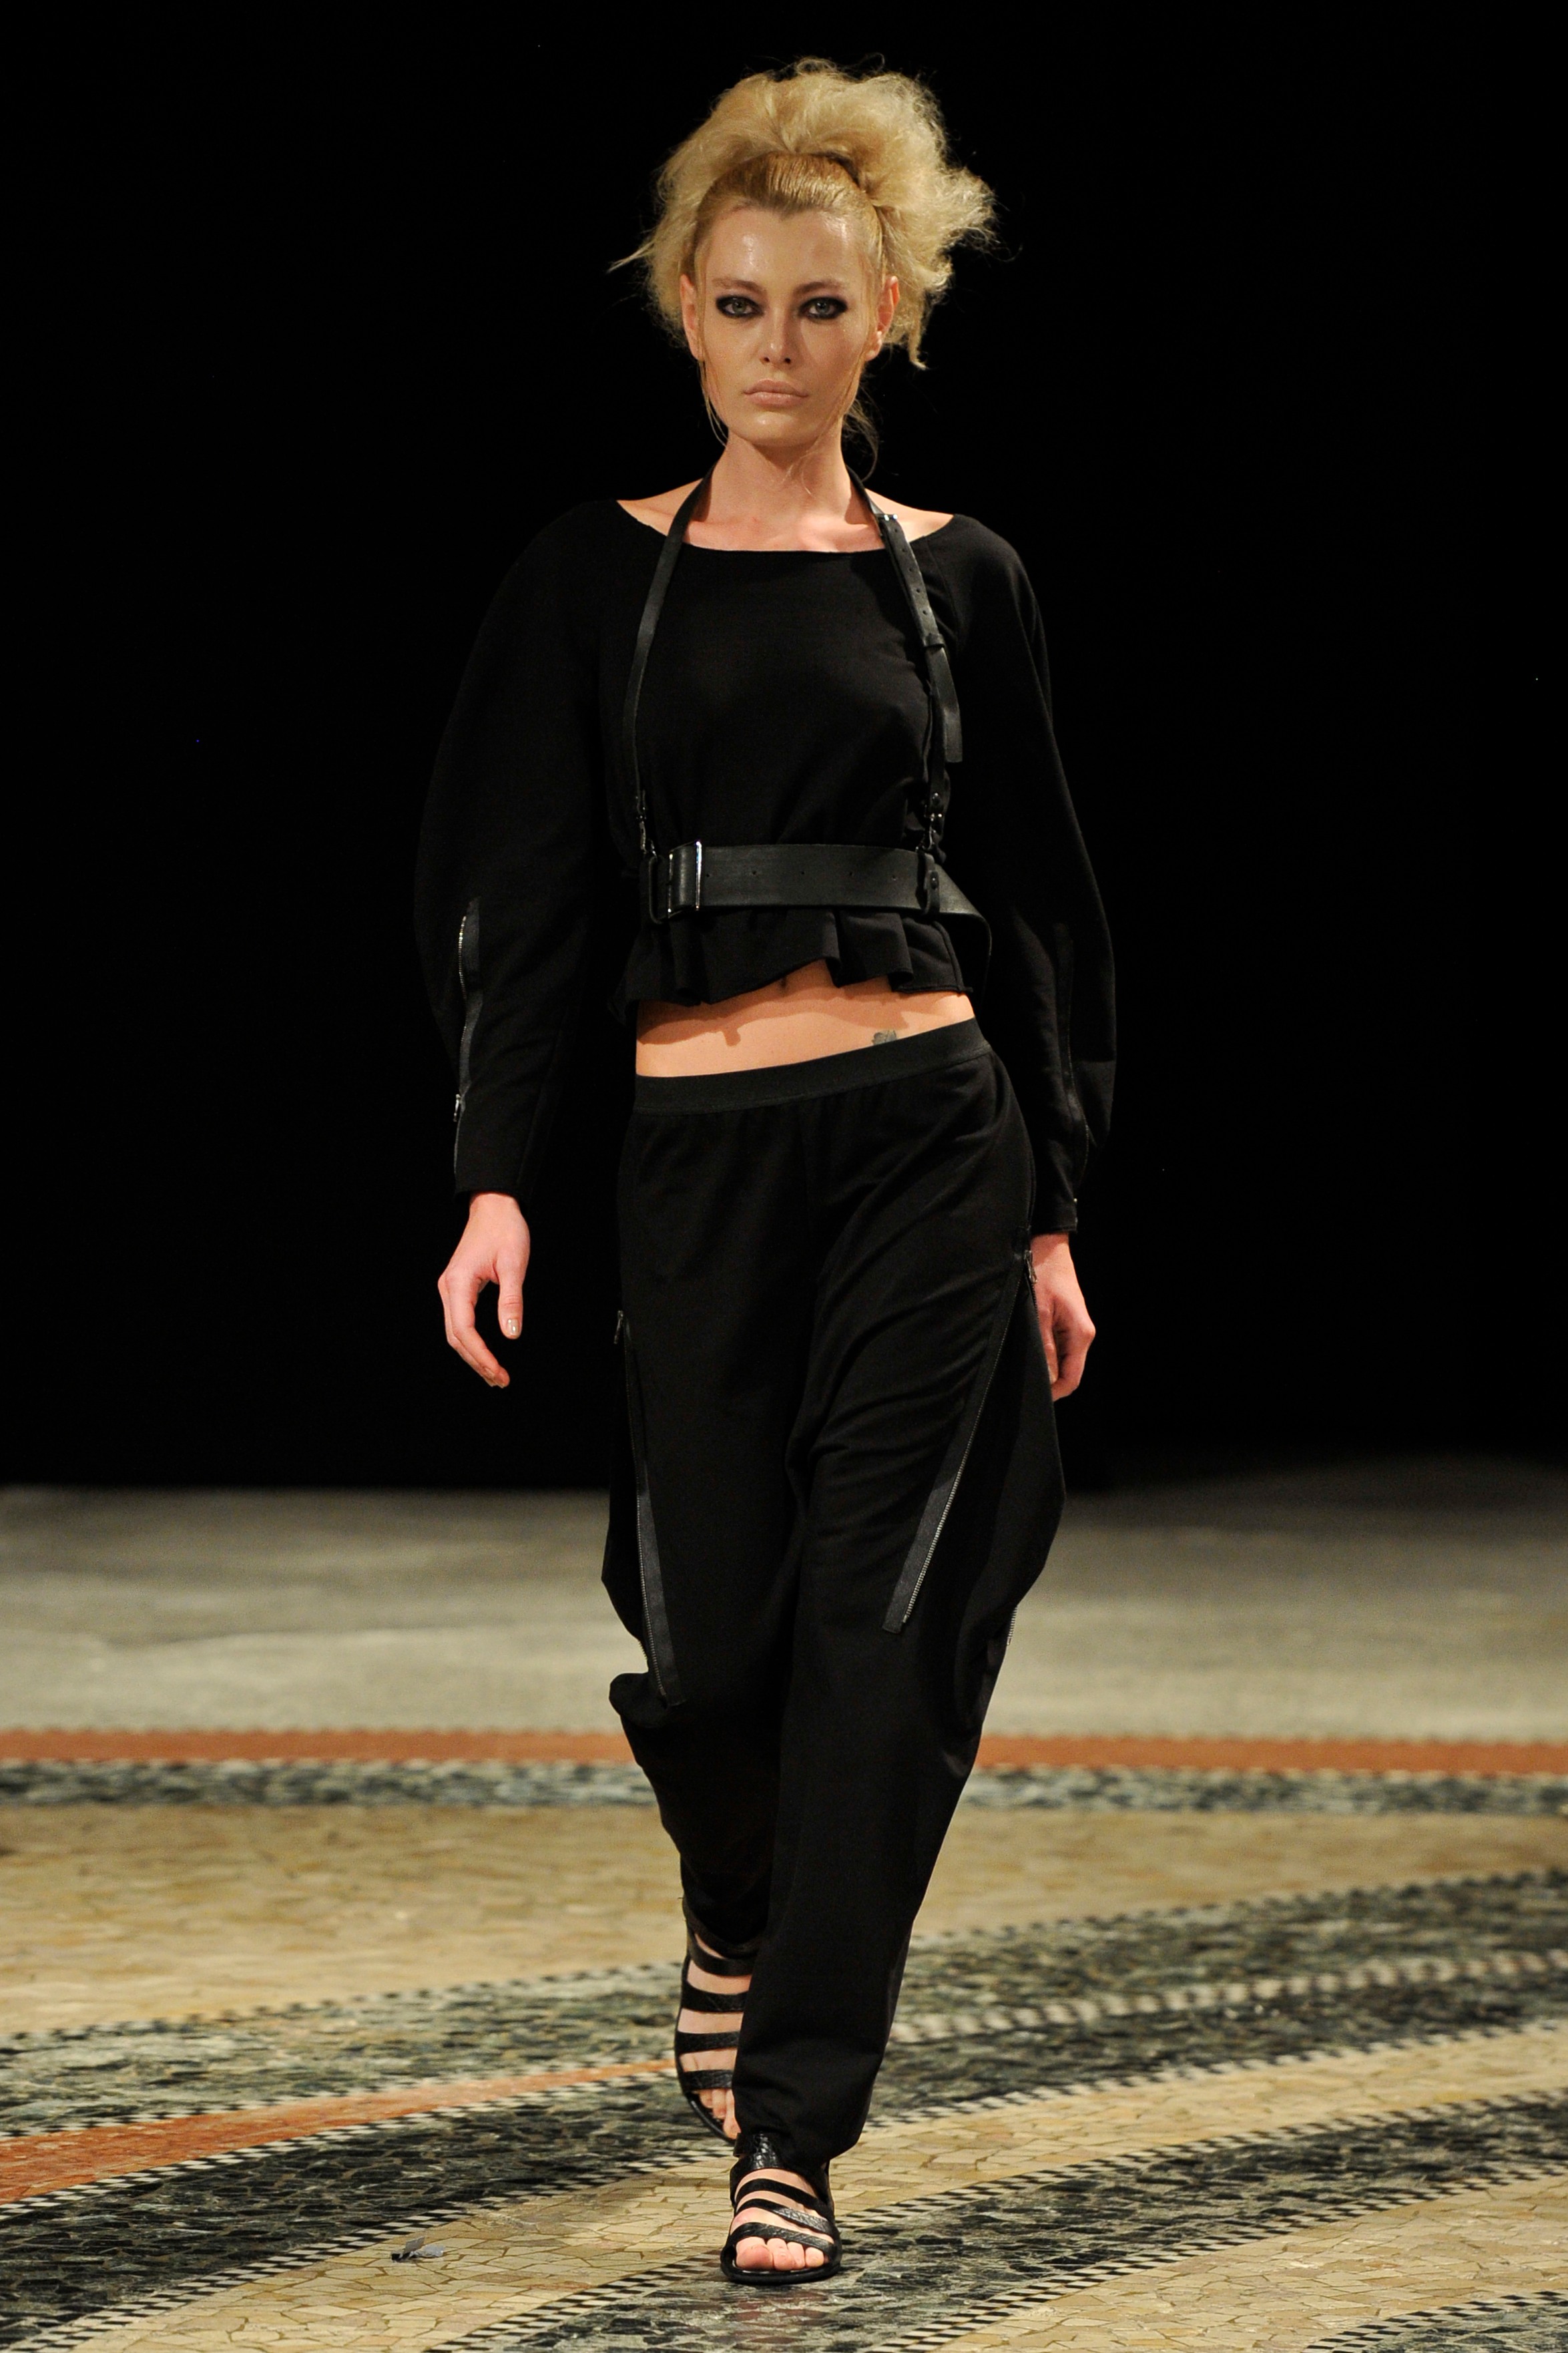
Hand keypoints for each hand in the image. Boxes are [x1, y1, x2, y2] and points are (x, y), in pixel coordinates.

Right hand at [437, 1193, 529, 1386]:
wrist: (494, 1206)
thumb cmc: (504, 1230)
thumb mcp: (513, 1264)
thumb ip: (511, 1300)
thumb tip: (511, 1333)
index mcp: (458, 1282)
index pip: (464, 1330)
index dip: (480, 1355)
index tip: (498, 1372)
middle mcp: (448, 1288)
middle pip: (456, 1336)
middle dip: (477, 1361)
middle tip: (499, 1380)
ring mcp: (450, 1288)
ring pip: (455, 1331)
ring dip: (473, 1355)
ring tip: (493, 1374)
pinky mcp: (457, 1287)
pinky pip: (459, 1321)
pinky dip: (471, 1340)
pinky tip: (484, 1353)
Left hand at [1030, 1233, 1094, 1400]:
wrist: (1047, 1249)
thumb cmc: (1043, 1275)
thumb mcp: (1038, 1313)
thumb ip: (1043, 1347)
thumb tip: (1044, 1378)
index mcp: (1081, 1334)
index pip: (1072, 1378)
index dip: (1054, 1392)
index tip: (1033, 1397)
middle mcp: (1082, 1335)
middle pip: (1068, 1372)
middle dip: (1048, 1380)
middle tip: (1021, 1382)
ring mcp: (1075, 1330)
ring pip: (1062, 1361)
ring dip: (1045, 1365)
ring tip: (1021, 1364)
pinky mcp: (1066, 1324)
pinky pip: (1057, 1348)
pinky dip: (1044, 1352)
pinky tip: (1027, 1349)